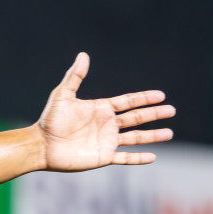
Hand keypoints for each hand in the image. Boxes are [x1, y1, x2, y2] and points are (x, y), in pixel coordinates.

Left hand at [37, 52, 174, 170]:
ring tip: (170, 133)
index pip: (128, 102)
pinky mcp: (103, 157)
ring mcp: (106, 141)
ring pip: (135, 138)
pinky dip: (138, 158)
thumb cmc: (49, 120)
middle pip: (136, 118)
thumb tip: (83, 54)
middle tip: (172, 110)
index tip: (161, 95)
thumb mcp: (63, 95)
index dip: (144, 98)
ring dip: (152, 136)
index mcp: (100, 109)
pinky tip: (153, 157)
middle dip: (154, 114)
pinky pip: (125, 158)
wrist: (41, 145)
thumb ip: (75, 76)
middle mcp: (106, 125)